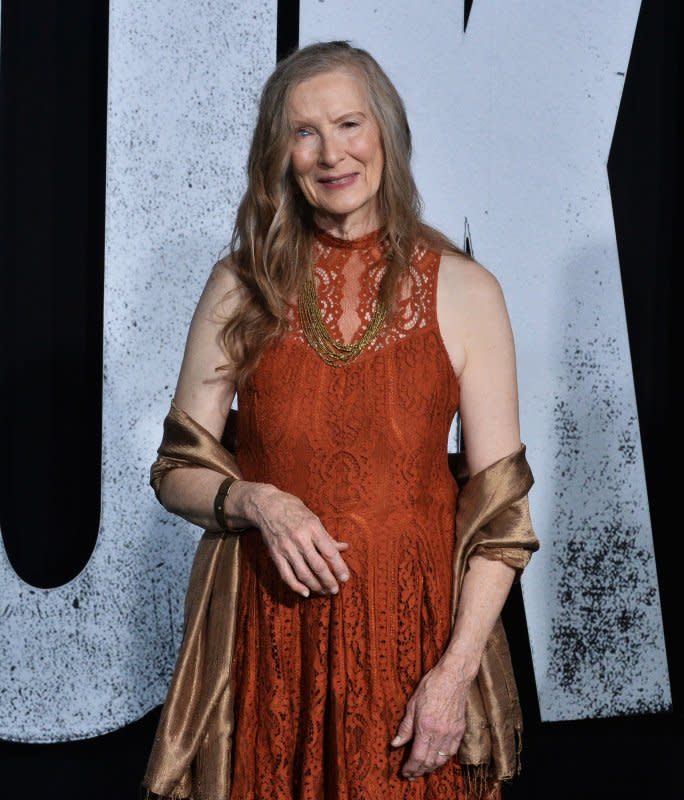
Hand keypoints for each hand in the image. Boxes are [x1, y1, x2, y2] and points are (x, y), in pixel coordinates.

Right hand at [247, 483, 350, 596]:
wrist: (266, 506)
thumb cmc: (293, 510)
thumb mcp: (313, 518)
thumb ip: (327, 537)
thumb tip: (344, 548)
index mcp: (312, 527)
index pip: (329, 552)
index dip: (339, 567)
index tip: (345, 578)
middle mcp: (299, 538)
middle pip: (318, 566)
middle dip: (329, 581)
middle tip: (336, 590)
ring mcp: (286, 548)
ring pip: (303, 574)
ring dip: (316, 586)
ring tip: (324, 591)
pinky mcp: (275, 554)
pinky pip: (286, 575)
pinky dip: (296, 587)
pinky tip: (306, 592)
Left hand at [390, 659, 470, 778]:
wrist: (453, 677)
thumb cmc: (431, 686)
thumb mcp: (412, 704)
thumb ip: (405, 727)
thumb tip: (395, 744)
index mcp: (425, 727)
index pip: (417, 756)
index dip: (410, 768)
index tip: (405, 773)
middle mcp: (440, 733)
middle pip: (429, 761)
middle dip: (419, 771)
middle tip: (411, 775)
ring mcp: (451, 733)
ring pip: (441, 759)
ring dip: (431, 767)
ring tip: (422, 770)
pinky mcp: (460, 731)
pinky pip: (452, 752)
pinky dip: (443, 759)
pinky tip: (437, 759)